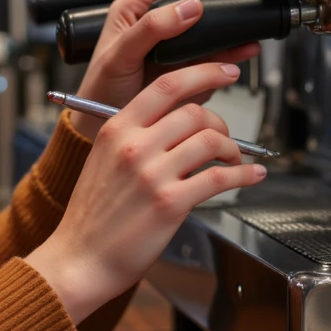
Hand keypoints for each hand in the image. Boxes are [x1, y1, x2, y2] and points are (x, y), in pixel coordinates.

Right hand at [25, 61, 265, 322]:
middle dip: (221, 121)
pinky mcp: (170, 203)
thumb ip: (135, 137)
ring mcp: (152, 175)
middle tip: (226, 135)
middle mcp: (133, 146)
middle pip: (195, 111)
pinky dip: (244, 174)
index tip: (224, 71)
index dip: (203, 72)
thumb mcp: (103, 161)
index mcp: (116, 129)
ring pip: (211, 140)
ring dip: (233, 148)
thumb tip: (178, 124)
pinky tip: (251, 175)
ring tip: (234, 158)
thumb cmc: (91, 216)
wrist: (79, 259)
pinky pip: (220, 178)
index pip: (166, 85)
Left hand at [68, 0, 259, 142]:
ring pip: (208, 33)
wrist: (98, 126)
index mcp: (135, 9)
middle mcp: (156, 24)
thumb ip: (150, 29)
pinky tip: (242, 53)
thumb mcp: (119, 55)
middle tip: (246, 5)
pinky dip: (230, 55)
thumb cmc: (98, 88)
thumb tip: (189, 7)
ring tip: (249, 34)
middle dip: (224, 5)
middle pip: (197, 4)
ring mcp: (171, 47)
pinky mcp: (183, 69)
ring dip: (231, 33)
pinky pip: (211, 57)